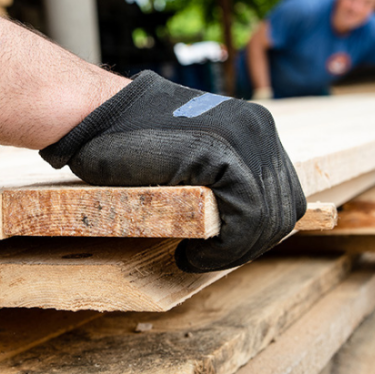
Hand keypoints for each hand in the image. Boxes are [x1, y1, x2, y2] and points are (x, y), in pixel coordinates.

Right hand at [40, 71, 306, 272]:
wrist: (91, 114)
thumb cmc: (126, 140)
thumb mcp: (191, 151)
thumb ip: (222, 173)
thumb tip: (239, 218)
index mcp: (256, 126)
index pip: (283, 193)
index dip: (258, 232)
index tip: (223, 249)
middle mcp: (258, 126)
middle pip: (282, 208)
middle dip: (247, 245)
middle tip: (206, 259)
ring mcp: (242, 135)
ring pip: (266, 216)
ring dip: (233, 250)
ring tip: (196, 257)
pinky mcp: (218, 150)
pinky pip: (245, 215)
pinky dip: (223, 247)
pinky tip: (190, 254)